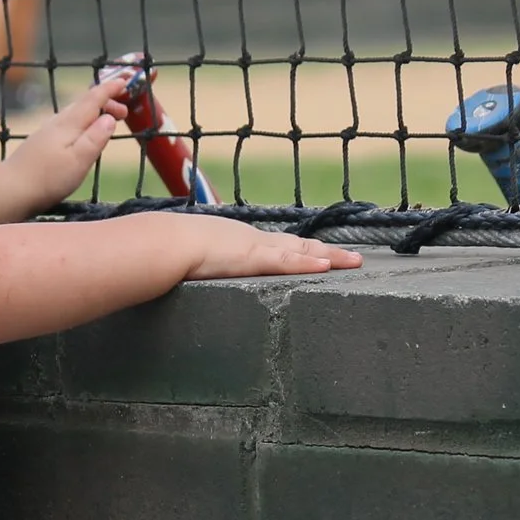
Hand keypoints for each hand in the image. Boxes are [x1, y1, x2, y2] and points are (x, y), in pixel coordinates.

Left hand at [7, 70, 129, 206]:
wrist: (10, 188)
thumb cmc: (48, 178)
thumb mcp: (78, 161)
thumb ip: (95, 138)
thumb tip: (109, 117)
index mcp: (69, 124)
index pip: (93, 98)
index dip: (110, 89)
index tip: (126, 81)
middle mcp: (58, 122)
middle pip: (84, 103)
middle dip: (106, 101)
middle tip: (124, 113)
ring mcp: (48, 131)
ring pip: (75, 112)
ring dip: (94, 112)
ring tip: (108, 122)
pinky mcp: (42, 142)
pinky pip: (68, 122)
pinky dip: (83, 121)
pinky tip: (83, 135)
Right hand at [174, 216, 362, 279]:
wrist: (163, 242)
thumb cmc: (171, 250)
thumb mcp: (194, 260)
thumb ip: (204, 268)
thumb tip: (198, 278)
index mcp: (241, 242)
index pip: (280, 245)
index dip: (304, 250)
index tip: (323, 253)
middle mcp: (254, 241)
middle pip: (299, 246)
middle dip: (327, 252)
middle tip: (354, 257)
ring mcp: (255, 249)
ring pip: (302, 252)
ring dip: (330, 257)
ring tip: (355, 262)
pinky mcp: (251, 259)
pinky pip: (287, 262)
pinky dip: (308, 263)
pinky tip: (329, 266)